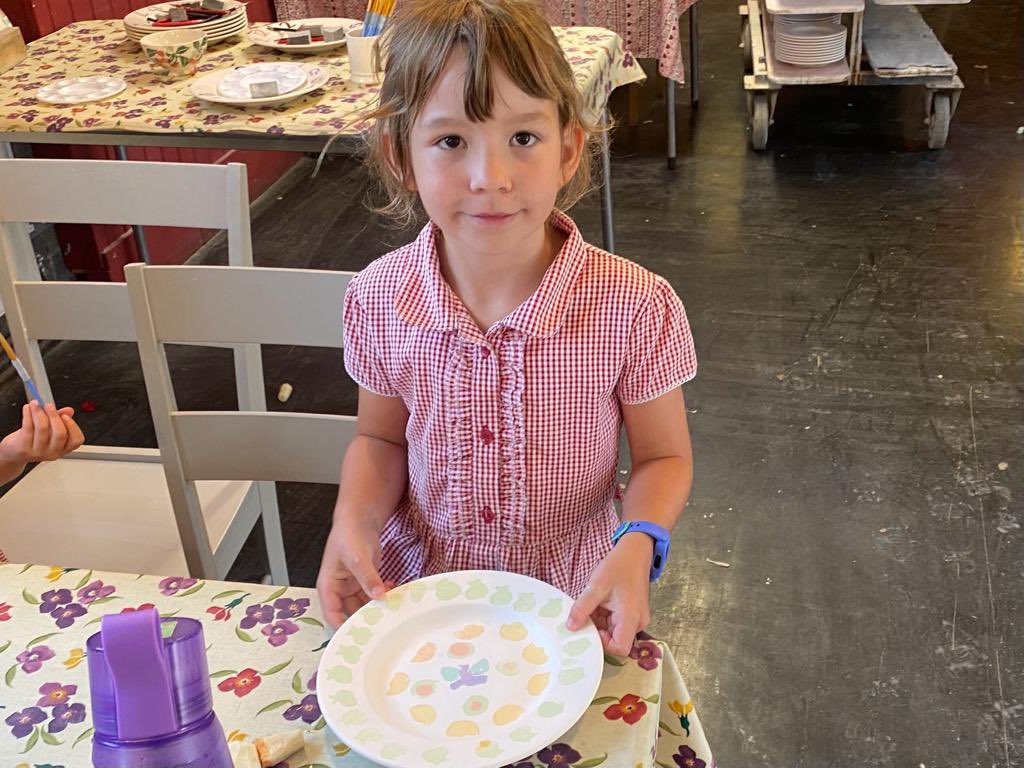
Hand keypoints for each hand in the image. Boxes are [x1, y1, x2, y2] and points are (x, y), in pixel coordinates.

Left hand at [0, 401, 84, 474]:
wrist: (14, 453)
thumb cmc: (33, 440)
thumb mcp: (50, 430)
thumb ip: (60, 419)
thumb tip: (69, 410)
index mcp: (63, 448)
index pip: (76, 440)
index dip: (73, 426)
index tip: (65, 415)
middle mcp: (53, 453)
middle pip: (60, 433)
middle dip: (54, 415)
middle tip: (48, 405)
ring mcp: (39, 452)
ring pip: (42, 428)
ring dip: (38, 412)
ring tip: (35, 404)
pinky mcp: (24, 449)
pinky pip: (28, 427)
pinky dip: (28, 414)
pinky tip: (27, 409)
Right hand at [316, 521, 394, 630]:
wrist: (359, 520)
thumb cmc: (349, 535)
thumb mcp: (357, 557)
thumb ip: (367, 577)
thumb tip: (378, 596)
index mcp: (328, 587)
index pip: (332, 615)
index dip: (343, 628)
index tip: (360, 637)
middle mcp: (339, 591)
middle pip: (350, 613)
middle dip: (365, 619)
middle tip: (383, 626)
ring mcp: (352, 587)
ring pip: (364, 606)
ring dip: (377, 608)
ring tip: (393, 609)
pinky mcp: (365, 582)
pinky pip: (373, 596)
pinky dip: (383, 596)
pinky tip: (394, 590)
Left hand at [565, 534, 652, 655]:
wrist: (635, 552)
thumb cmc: (618, 567)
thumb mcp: (596, 586)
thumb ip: (582, 609)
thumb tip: (570, 627)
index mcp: (631, 618)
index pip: (619, 648)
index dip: (603, 644)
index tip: (591, 627)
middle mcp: (637, 622)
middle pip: (616, 640)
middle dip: (598, 630)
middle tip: (587, 614)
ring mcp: (636, 618)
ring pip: (614, 631)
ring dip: (600, 622)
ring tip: (594, 604)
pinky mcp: (633, 613)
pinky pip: (617, 622)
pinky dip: (605, 616)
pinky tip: (600, 602)